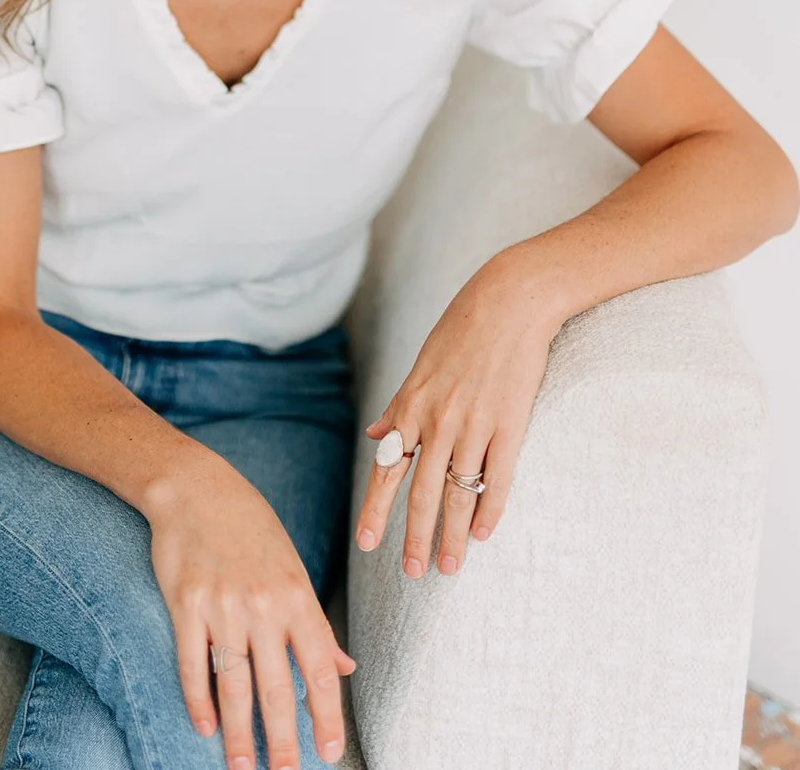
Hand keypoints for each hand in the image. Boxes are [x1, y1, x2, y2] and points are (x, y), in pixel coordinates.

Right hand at [146, 459, 355, 769]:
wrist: (196, 487)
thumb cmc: (250, 527)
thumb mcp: (293, 567)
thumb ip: (315, 623)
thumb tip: (345, 667)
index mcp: (296, 594)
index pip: (320, 667)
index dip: (327, 714)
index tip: (330, 751)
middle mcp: (264, 604)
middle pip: (277, 687)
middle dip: (284, 741)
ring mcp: (223, 605)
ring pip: (234, 685)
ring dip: (239, 734)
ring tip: (243, 768)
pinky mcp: (185, 603)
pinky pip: (192, 663)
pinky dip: (198, 700)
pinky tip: (204, 727)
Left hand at [354, 258, 561, 576]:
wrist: (508, 302)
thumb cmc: (462, 330)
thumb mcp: (420, 367)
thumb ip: (399, 407)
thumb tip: (376, 433)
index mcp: (412, 407)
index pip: (388, 469)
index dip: (376, 509)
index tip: (367, 544)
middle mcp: (438, 421)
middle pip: (422, 493)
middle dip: (415, 537)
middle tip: (413, 573)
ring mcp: (475, 425)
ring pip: (458, 492)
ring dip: (452, 535)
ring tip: (449, 566)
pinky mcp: (510, 424)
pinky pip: (497, 477)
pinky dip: (490, 508)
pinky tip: (483, 533)